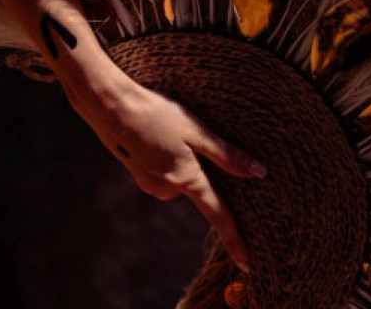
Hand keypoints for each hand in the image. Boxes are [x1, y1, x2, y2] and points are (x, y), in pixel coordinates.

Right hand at [70, 76, 265, 271]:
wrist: (111, 107)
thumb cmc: (158, 113)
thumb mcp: (198, 131)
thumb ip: (228, 155)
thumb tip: (259, 173)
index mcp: (186, 179)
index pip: (218, 215)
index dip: (234, 238)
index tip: (247, 263)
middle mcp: (167, 189)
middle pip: (200, 187)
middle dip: (202, 167)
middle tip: (188, 134)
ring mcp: (150, 185)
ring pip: (182, 178)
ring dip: (184, 159)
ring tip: (169, 130)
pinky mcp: (140, 176)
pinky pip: (166, 173)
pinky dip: (170, 158)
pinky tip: (159, 136)